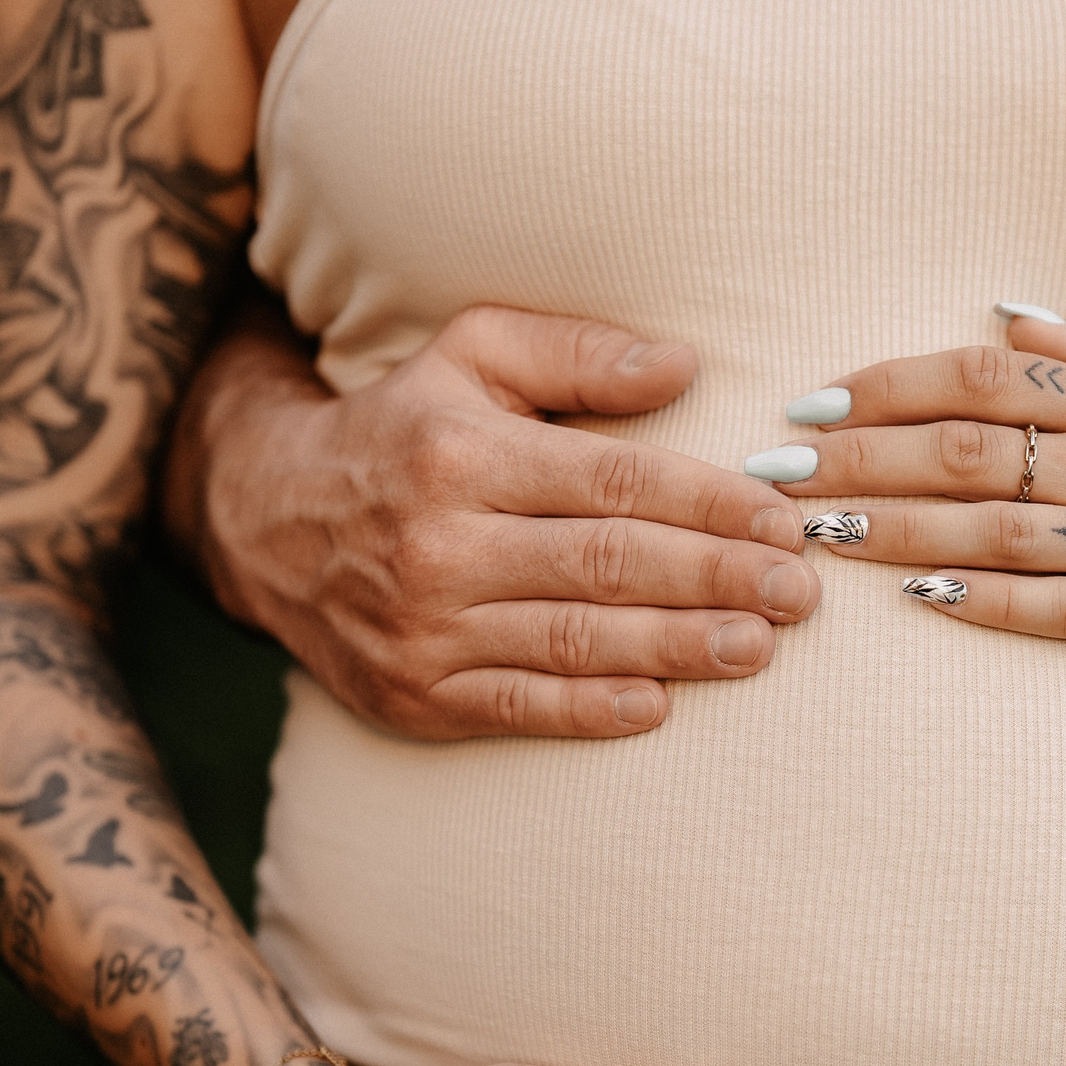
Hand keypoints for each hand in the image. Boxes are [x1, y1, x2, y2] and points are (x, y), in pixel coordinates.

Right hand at [171, 300, 820, 738]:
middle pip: (608, 566)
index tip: (782, 521)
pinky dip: (595, 712)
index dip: (709, 506)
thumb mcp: (470, 355)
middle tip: (799, 592)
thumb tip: (684, 364)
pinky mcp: (415, 696)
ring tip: (758, 646)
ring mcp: (425, 630)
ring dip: (677, 648)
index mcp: (462, 455)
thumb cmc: (403, 428)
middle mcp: (441, 545)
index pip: (615, 483)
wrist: (266, 521)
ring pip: (576, 642)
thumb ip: (576, 353)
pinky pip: (521, 708)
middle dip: (716, 580)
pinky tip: (663, 705)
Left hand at [780, 313, 1065, 688]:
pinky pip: (1054, 609)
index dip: (887, 387)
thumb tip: (1003, 312)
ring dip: (890, 531)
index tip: (813, 405)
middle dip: (857, 462)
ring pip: (991, 529)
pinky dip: (980, 602)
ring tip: (811, 537)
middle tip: (774, 477)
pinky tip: (913, 601)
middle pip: (964, 450)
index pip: (981, 376)